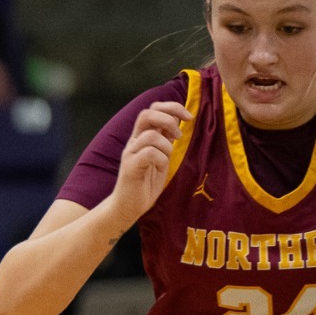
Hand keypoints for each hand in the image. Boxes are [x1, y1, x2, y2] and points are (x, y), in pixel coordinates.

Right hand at [106, 101, 192, 228]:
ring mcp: (130, 154)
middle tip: (179, 135)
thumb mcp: (161, 156)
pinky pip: (148, 153)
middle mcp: (134, 142)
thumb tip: (179, 121)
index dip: (172, 107)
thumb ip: (166, 139)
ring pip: (150, 135)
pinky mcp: (130, 168)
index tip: (188, 118)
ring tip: (168, 158)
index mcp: (142, 137)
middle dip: (169, 118)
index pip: (153, 109)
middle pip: (147, 114)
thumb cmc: (145, 183)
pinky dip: (161, 158)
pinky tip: (161, 168)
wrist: (127, 207)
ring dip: (166, 145)